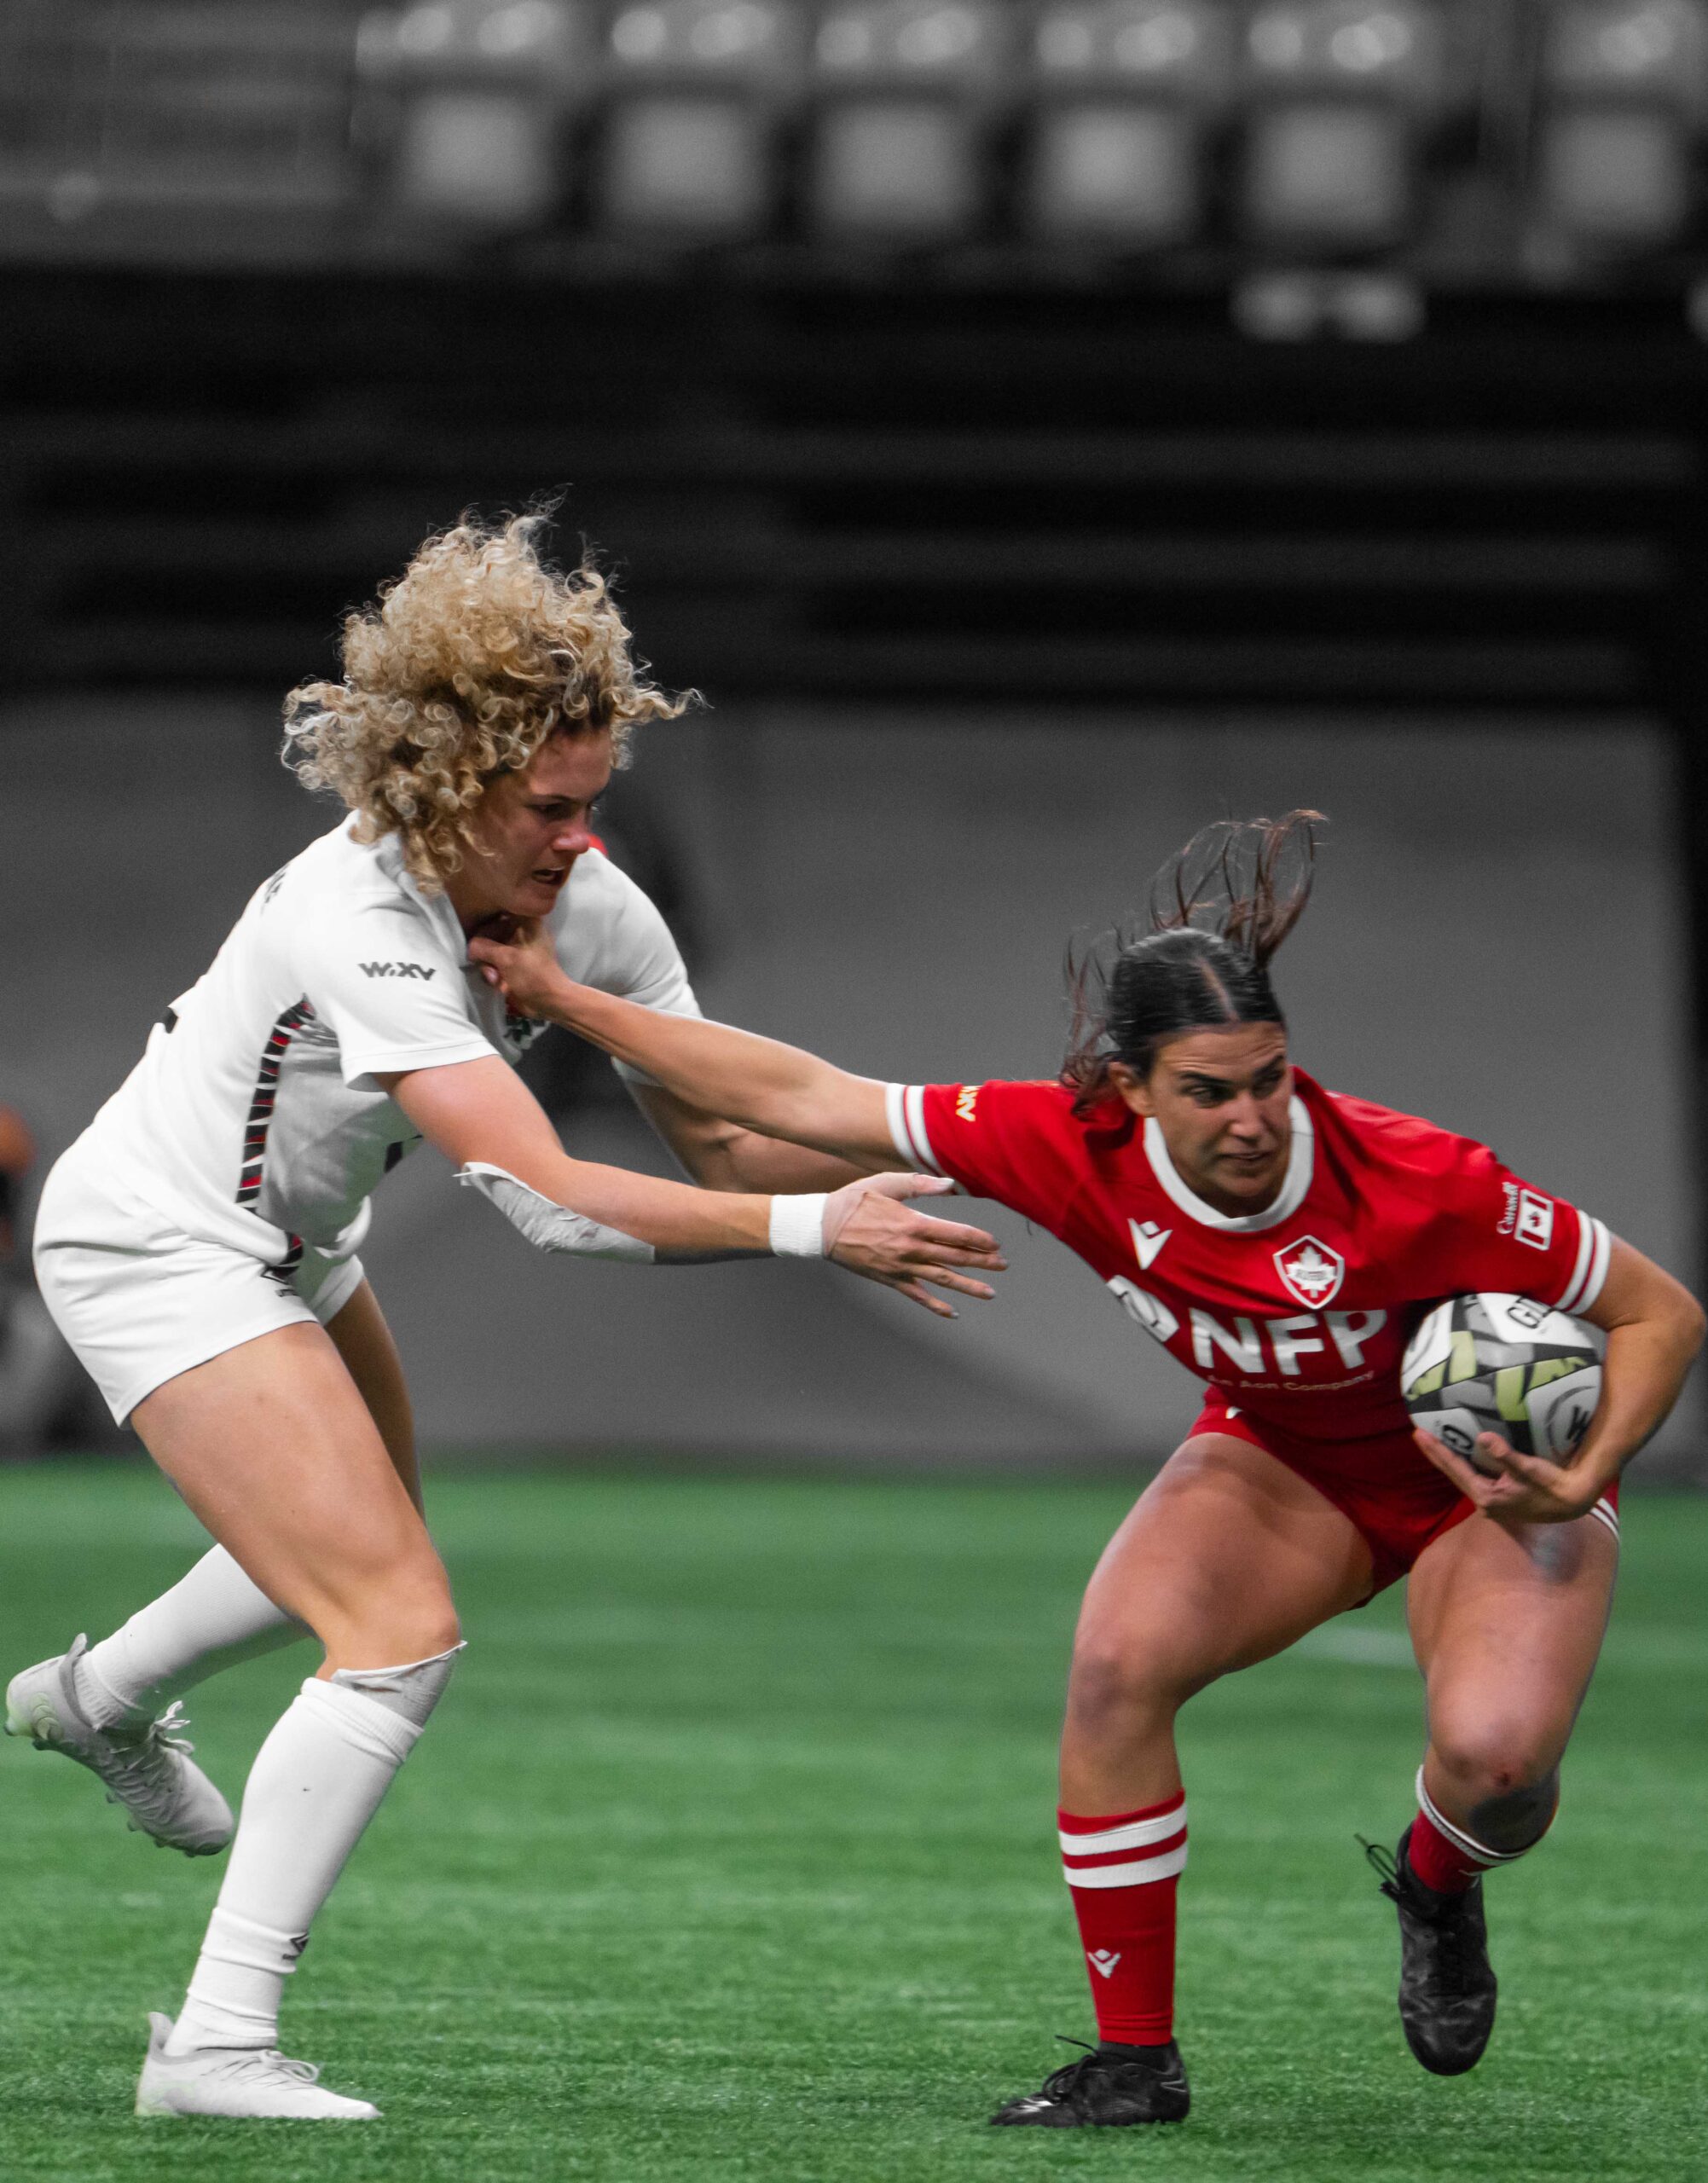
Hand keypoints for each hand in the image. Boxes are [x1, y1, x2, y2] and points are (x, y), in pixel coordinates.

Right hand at [467, 919, 567, 1021]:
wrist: (549, 1002)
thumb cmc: (533, 975)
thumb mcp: (506, 958)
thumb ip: (482, 947)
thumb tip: (469, 947)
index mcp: (526, 922)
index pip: (495, 916)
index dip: (484, 930)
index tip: (477, 944)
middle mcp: (520, 932)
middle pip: (489, 935)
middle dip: (485, 954)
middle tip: (489, 966)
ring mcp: (515, 950)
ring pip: (488, 952)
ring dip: (488, 968)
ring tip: (495, 979)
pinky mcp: (512, 966)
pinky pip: (493, 965)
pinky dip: (493, 975)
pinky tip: (498, 984)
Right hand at [823, 1173, 1005, 1318]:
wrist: (823, 1227)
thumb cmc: (854, 1201)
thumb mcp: (886, 1184)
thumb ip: (920, 1184)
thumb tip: (950, 1184)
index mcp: (913, 1223)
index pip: (956, 1234)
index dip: (979, 1240)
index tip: (995, 1244)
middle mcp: (911, 1248)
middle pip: (955, 1258)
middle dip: (982, 1262)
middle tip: (1003, 1266)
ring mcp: (901, 1267)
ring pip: (942, 1279)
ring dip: (968, 1287)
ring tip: (990, 1293)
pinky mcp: (890, 1279)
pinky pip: (917, 1296)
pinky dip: (936, 1306)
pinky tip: (953, 1313)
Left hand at [1412, 1427, 1604, 1525]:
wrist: (1573, 1502)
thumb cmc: (1552, 1485)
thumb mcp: (1529, 1469)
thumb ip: (1505, 1455)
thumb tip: (1482, 1437)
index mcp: (1487, 1496)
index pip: (1454, 1469)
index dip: (1437, 1450)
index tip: (1420, 1434)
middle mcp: (1485, 1502)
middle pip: (1454, 1473)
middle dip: (1437, 1454)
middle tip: (1418, 1434)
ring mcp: (1492, 1502)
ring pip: (1464, 1476)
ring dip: (1450, 1459)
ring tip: (1434, 1441)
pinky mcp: (1500, 1499)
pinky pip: (1475, 1478)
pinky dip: (1465, 1464)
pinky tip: (1461, 1454)